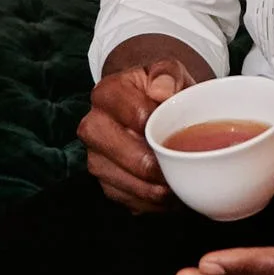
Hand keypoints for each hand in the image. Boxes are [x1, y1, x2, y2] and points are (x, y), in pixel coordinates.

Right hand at [78, 51, 206, 211]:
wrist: (151, 105)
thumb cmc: (162, 89)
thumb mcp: (169, 71)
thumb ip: (168, 74)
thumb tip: (162, 91)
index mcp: (107, 93)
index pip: (134, 114)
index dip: (159, 128)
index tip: (180, 134)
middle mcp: (93, 125)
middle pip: (120, 151)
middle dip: (151, 165)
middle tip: (178, 169)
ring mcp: (95, 155)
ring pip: (118, 180)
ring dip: (150, 191)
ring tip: (177, 189)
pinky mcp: (104, 179)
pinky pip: (123, 198)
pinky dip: (147, 203)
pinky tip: (167, 199)